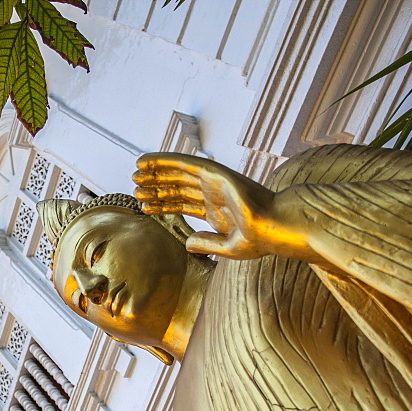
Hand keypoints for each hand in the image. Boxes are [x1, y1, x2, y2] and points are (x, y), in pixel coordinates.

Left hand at [133, 152, 284, 260]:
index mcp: (217, 211)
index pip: (183, 204)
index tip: (145, 207)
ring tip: (135, 174)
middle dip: (157, 187)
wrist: (277, 228)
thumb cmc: (261, 239)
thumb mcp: (229, 248)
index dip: (164, 204)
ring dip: (156, 173)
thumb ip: (208, 245)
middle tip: (135, 187)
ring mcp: (215, 182)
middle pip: (178, 188)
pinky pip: (185, 163)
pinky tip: (147, 162)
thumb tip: (187, 244)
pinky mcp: (216, 173)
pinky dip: (164, 160)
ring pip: (178, 174)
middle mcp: (214, 194)